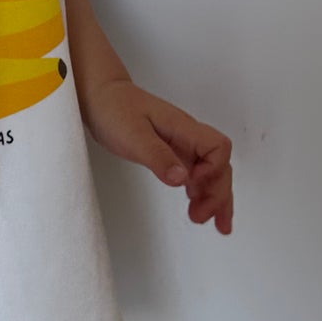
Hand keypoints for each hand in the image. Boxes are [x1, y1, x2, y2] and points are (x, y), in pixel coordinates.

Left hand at [84, 79, 233, 234]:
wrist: (101, 96)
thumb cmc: (115, 109)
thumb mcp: (133, 136)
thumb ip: (158, 157)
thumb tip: (183, 180)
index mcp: (184, 129)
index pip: (217, 148)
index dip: (213, 169)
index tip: (191, 185)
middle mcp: (188, 137)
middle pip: (220, 165)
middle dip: (217, 193)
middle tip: (201, 218)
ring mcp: (181, 144)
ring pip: (211, 172)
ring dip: (216, 197)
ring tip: (215, 224)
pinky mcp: (171, 152)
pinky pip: (195, 173)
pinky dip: (201, 192)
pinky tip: (197, 205)